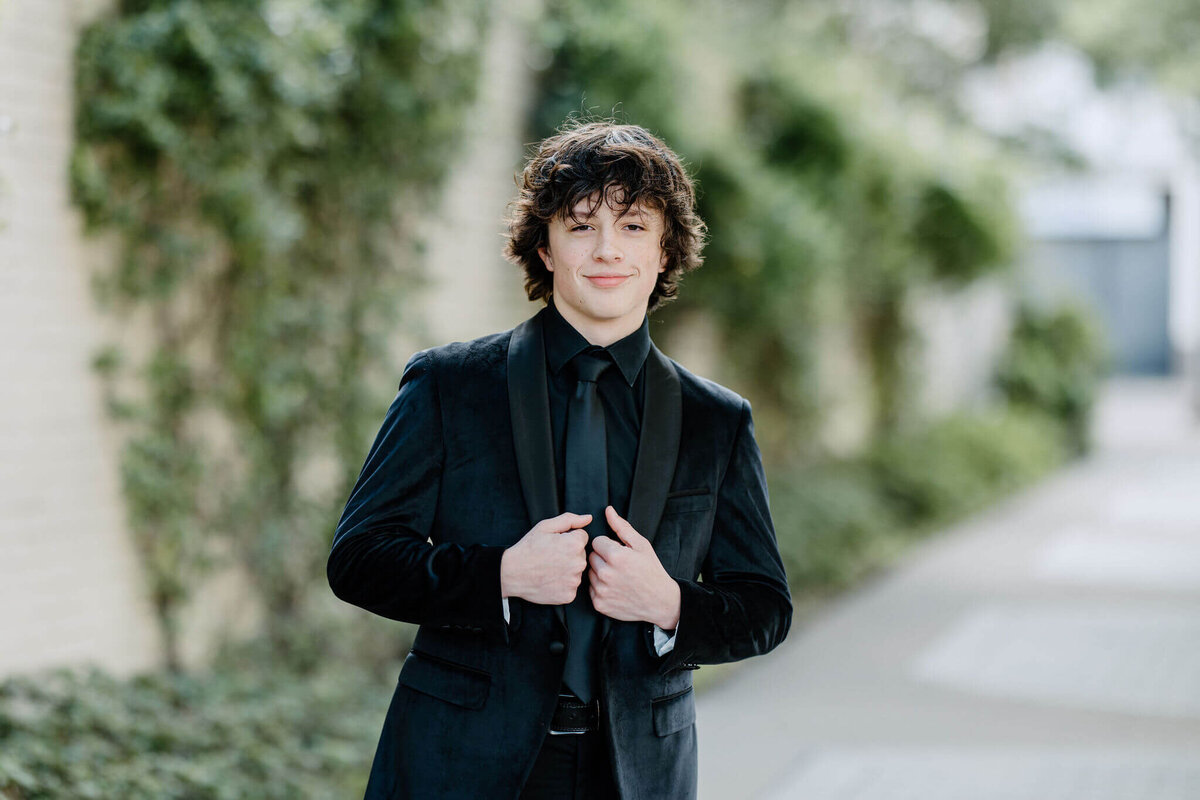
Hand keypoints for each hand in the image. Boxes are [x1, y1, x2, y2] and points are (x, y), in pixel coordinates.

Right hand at [501, 513, 589, 604]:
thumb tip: (589, 518)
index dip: (568, 539)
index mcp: (575, 544)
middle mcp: (578, 563)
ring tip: (549, 569)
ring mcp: (574, 581)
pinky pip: (571, 586)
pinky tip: (550, 580)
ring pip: (577, 571)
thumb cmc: (528, 548)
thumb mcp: (545, 526)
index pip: (582, 538)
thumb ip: (570, 520)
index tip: (555, 544)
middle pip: (581, 555)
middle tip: (551, 557)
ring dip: (568, 569)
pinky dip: (563, 584)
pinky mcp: (569, 595)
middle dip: (570, 554)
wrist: (511, 573)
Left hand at [588, 506, 680, 629]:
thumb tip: (608, 510)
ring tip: (617, 576)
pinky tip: (614, 588)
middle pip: (591, 556)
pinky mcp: (599, 604)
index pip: (596, 541)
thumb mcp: (641, 545)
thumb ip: (621, 527)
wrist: (660, 601)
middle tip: (619, 565)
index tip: (619, 552)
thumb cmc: (651, 571)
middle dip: (603, 558)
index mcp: (616, 556)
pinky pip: (591, 589)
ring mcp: (602, 590)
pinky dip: (600, 588)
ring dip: (600, 572)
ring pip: (590, 572)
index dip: (608, 545)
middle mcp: (606, 574)